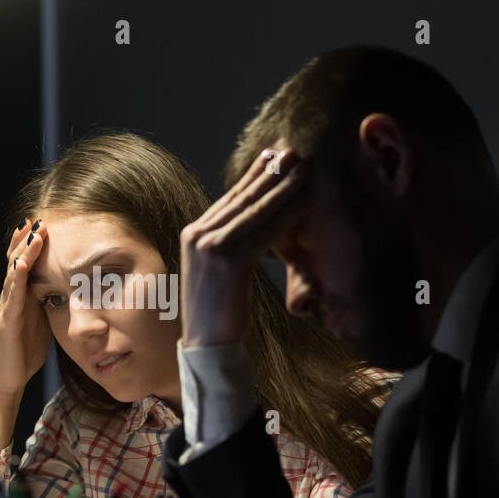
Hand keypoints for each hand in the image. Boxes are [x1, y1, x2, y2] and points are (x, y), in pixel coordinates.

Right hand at [0, 218, 53, 398]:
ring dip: (23, 252)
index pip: (25, 265)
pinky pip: (12, 296)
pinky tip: (21, 264)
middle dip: (26, 240)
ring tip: (33, 233)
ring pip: (14, 274)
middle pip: (16, 262)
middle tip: (37, 218)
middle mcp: (11, 298)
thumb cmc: (24, 351)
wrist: (6, 378)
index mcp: (21, 297)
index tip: (41, 224)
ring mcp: (7, 307)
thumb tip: (68, 290)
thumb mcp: (42, 322)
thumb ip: (49, 304)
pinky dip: (17, 278)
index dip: (30, 245)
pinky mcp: (7, 321)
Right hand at [179, 140, 306, 347]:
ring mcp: (209, 246)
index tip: (274, 155)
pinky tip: (304, 201)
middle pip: (242, 197)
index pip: (230, 198)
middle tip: (294, 151)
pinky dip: (286, 214)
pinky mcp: (226, 260)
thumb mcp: (221, 270)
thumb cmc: (220, 312)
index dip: (254, 175)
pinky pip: (263, 231)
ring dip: (283, 187)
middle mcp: (197, 235)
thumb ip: (230, 243)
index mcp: (193, 234)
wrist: (208, 346)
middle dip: (270, 172)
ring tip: (305, 168)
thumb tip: (251, 221)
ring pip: (254, 210)